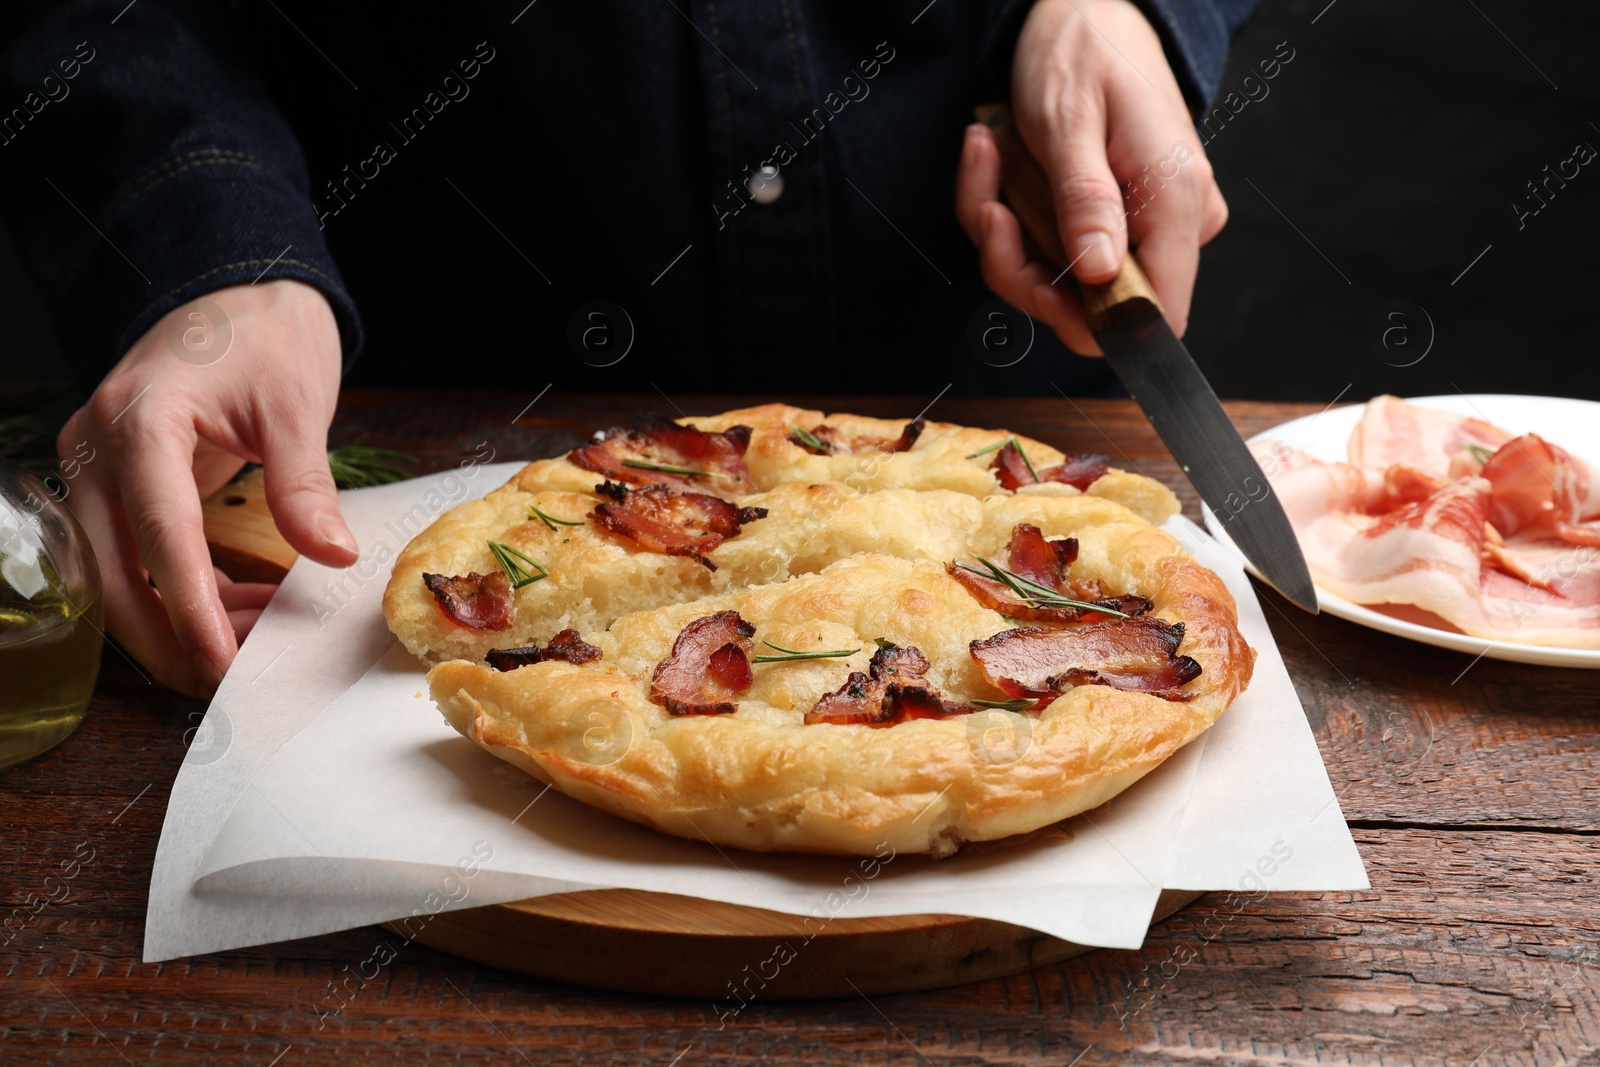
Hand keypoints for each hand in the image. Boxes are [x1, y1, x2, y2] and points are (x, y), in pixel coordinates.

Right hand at [58, 279, 356, 695]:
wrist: (237, 292)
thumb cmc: (266, 335)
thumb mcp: (295, 404)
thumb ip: (304, 483)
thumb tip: (333, 556)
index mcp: (141, 419)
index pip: (159, 530)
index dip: (190, 605)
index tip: (223, 660)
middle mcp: (98, 447)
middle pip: (115, 571)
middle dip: (171, 635)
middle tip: (234, 680)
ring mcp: (97, 467)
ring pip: (118, 575)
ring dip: (180, 619)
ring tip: (254, 643)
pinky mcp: (115, 483)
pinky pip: (138, 556)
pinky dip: (186, 590)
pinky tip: (244, 606)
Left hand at [956, 0, 1228, 353]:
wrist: (1085, 12)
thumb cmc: (1081, 54)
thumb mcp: (1068, 121)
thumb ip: (1085, 199)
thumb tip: (1102, 275)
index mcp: (1175, 201)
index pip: (1151, 316)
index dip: (1081, 320)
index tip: (1025, 272)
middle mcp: (1172, 224)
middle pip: (1093, 310)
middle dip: (1020, 266)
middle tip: (987, 202)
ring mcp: (1146, 227)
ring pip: (1064, 285)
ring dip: (1006, 238)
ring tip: (986, 161)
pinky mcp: (1118, 223)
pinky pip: (1055, 254)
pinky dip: (1012, 221)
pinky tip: (994, 164)